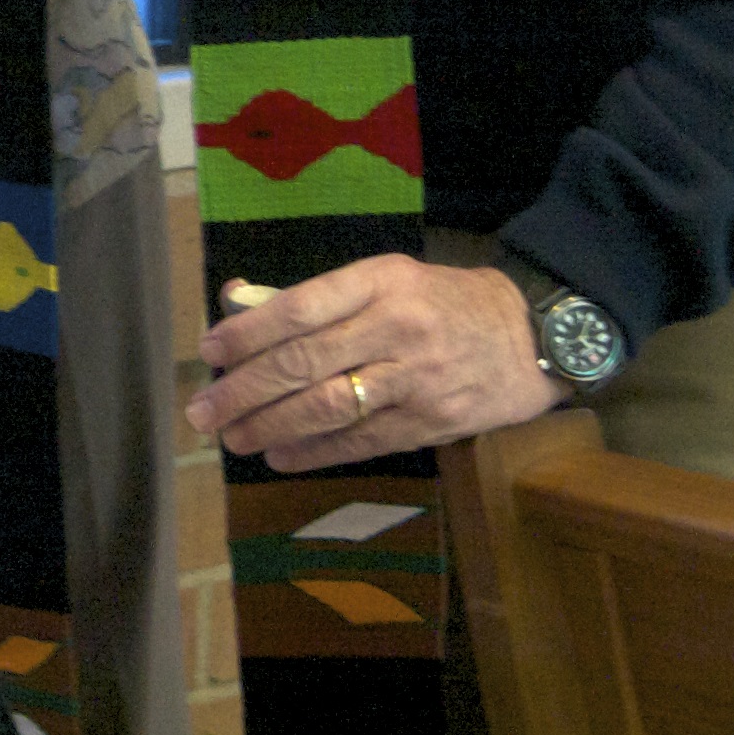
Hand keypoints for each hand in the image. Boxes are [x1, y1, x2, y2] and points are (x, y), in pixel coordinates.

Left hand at [184, 255, 560, 468]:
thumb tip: (239, 304)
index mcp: (381, 281)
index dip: (249, 332)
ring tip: (233, 437)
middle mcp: (397, 326)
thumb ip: (318, 297)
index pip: (301, 306)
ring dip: (271, 425)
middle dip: (246, 390)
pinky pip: (361, 440)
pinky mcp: (431, 422)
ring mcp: (416, 377)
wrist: (529, 338)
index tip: (210, 351)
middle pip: (306, 361)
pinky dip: (315, 451)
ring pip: (328, 405)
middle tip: (204, 411)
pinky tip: (280, 454)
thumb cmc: (441, 303)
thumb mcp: (385, 280)